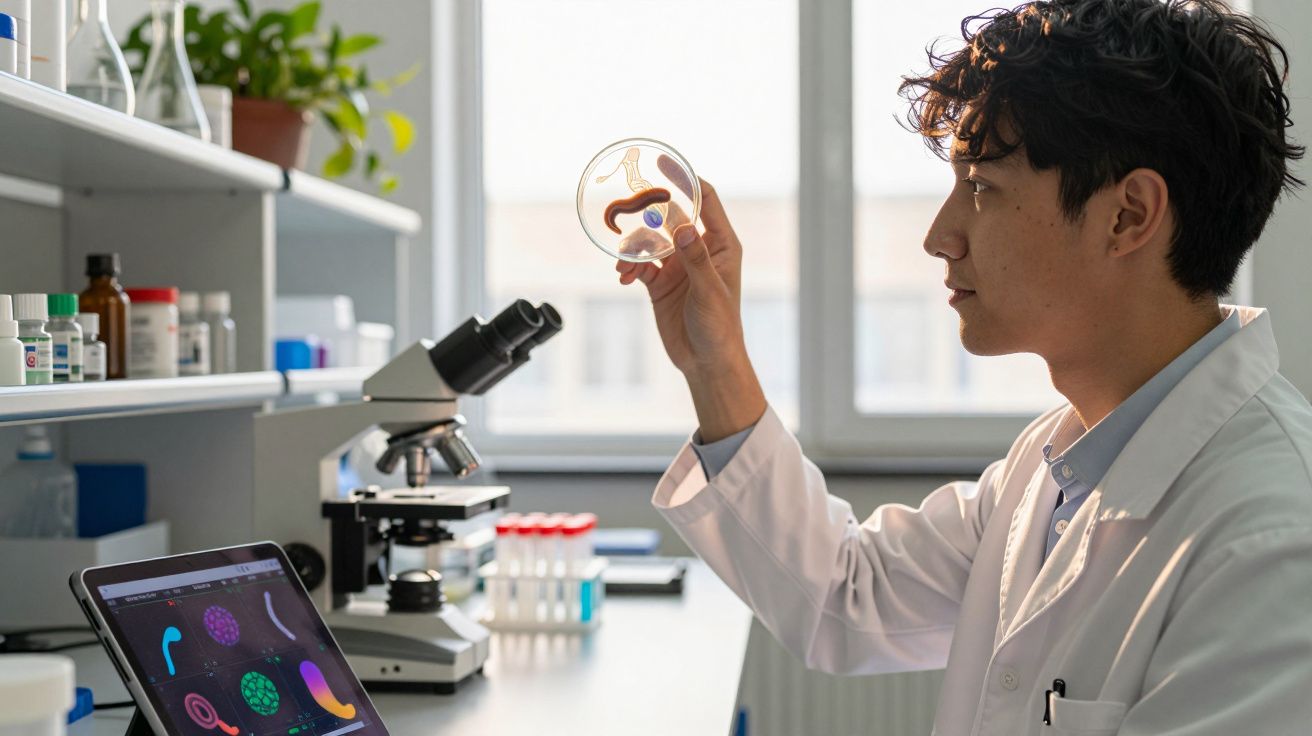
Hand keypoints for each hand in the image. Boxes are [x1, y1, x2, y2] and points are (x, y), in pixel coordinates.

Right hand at [615, 178, 766, 440]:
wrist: (705, 362)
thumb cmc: (720, 327)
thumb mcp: (709, 291)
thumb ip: (695, 258)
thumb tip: (682, 225)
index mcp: (721, 244)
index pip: (705, 200)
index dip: (686, 180)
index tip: (664, 164)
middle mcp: (699, 249)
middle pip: (670, 217)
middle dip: (648, 214)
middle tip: (628, 212)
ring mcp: (678, 265)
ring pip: (650, 241)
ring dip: (634, 247)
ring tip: (624, 263)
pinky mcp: (661, 283)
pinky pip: (639, 264)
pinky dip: (629, 267)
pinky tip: (623, 277)